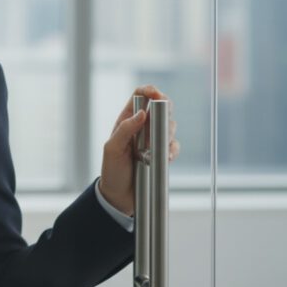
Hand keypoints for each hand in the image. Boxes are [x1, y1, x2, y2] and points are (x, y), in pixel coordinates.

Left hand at [97, 85, 179, 215]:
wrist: (119, 196)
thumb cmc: (112, 170)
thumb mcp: (112, 149)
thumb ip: (125, 130)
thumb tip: (141, 114)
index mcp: (126, 120)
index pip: (140, 96)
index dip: (150, 91)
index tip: (158, 95)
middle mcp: (141, 127)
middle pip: (161, 108)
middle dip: (164, 116)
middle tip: (155, 132)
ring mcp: (154, 140)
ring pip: (170, 126)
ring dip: (166, 136)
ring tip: (152, 151)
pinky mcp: (163, 153)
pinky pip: (174, 145)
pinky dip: (172, 151)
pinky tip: (163, 159)